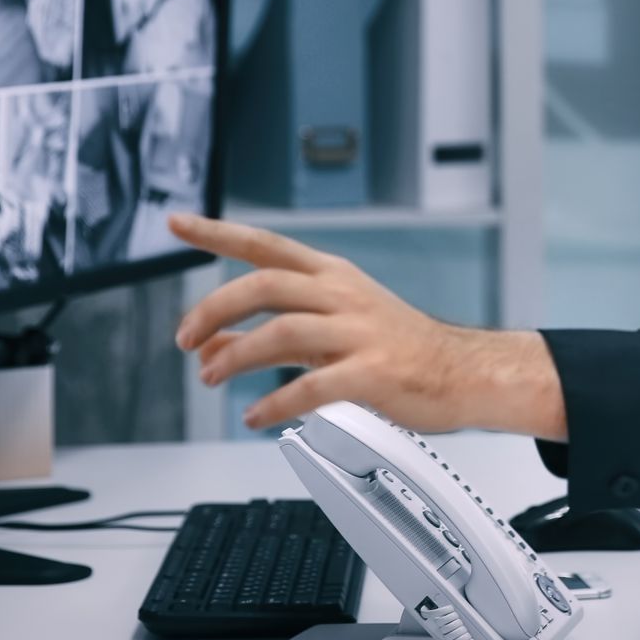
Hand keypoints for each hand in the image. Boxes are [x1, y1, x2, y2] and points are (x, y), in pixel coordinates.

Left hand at [169, 214, 566, 437]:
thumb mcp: (328, 330)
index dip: (217, 232)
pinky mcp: (371, 372)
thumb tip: (211, 343)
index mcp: (330, 276)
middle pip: (265, 284)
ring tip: (211, 377)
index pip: (264, 244)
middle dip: (214, 308)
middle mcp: (341, 295)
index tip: (177, 222)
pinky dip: (275, 404)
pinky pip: (312, 386)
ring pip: (281, 332)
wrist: (462, 372)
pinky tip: (254, 416)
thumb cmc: (396, 348)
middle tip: (185, 338)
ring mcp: (358, 331)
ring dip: (235, 356)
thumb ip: (269, 333)